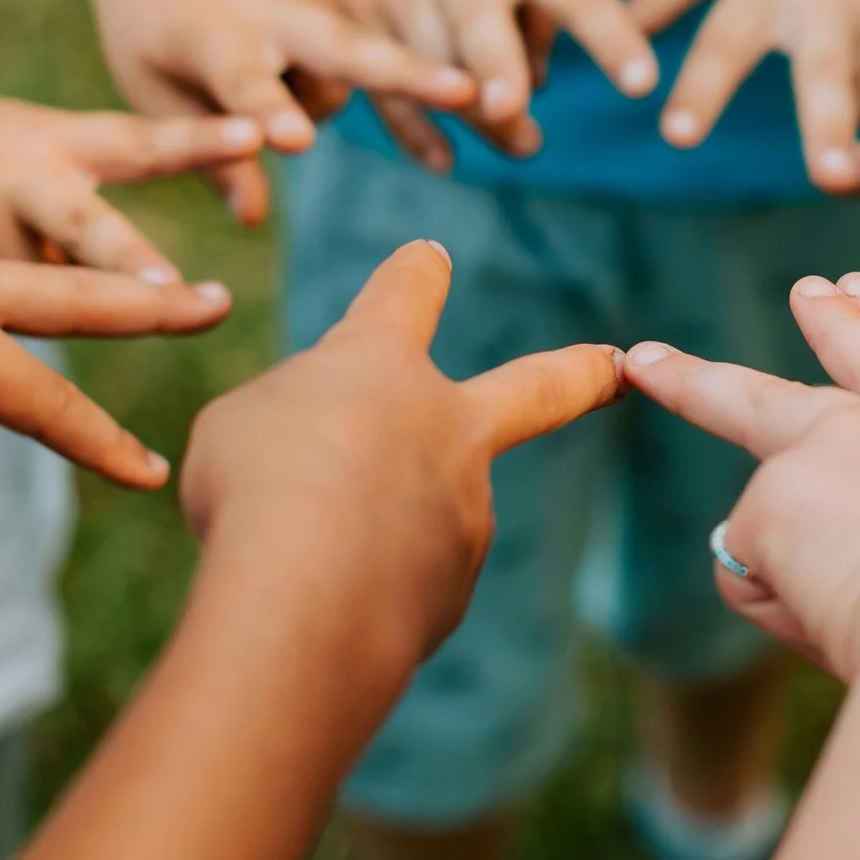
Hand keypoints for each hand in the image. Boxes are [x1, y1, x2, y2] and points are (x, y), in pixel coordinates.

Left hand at [82, 0, 479, 223]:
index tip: (295, 139)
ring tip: (266, 83)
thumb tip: (254, 220)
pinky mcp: (344, 3)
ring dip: (324, 97)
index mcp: (213, 32)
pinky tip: (332, 71)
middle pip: (351, 48)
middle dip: (408, 73)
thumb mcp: (152, 88)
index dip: (272, 112)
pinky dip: (358, 78)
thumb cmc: (146, 25)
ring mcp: (321, 0)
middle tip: (469, 94)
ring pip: (357, 71)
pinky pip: (364, 58)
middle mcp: (278, 10)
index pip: (248, 82)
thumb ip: (204, 150)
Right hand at [179, 241, 624, 659]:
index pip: (404, 295)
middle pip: (539, 387)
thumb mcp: (240, 432)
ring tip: (296, 556)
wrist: (306, 602)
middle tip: (620, 365)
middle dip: (583, 373)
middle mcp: (448, 425)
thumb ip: (292, 431)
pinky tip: (314, 604)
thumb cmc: (256, 494)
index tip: (431, 256)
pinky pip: (395, 581)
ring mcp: (465, 507)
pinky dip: (357, 589)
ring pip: (409, 513)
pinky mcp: (457, 585)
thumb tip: (331, 472)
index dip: (415, 275)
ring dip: (361, 532)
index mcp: (381, 363)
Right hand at [324, 0, 659, 170]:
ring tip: (522, 147)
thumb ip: (545, 9)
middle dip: (496, 73)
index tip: (642, 84)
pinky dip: (412, 126)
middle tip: (515, 114)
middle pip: (481, 29)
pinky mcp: (363, 13)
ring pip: (433, 68)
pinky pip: (385, 83)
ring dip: (472, 116)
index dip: (609, 39)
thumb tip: (536, 90)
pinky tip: (444, 161)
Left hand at [619, 277, 859, 682]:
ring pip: (758, 524)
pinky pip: (756, 586)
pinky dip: (791, 615)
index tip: (834, 290)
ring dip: (785, 573)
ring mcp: (817, 451)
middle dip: (698, 379)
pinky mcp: (771, 497)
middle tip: (645, 358)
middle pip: (764, 397)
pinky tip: (844, 617)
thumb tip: (825, 568)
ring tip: (845, 595)